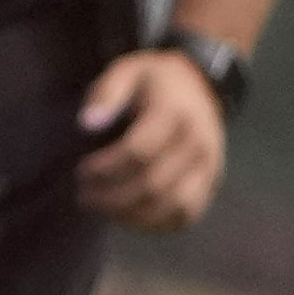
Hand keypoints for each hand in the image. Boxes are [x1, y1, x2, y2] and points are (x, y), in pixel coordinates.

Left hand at [72, 45, 225, 231]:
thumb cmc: (153, 81)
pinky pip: (186, 215)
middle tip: (84, 196)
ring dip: (132, 215)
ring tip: (102, 209)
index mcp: (176, 113)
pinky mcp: (212, 183)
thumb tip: (87, 125)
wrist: (201, 86)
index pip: (139, 152)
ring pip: (172, 206)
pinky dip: (156, 224)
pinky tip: (128, 216)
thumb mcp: (126, 71)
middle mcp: (199, 142)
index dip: (106, 168)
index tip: (81, 172)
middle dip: (112, 197)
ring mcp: (209, 166)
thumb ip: (105, 94)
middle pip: (153, 184)